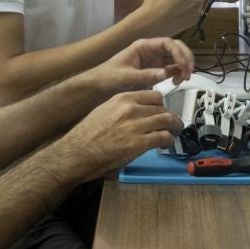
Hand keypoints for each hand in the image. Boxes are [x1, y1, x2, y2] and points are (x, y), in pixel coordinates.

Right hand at [55, 90, 182, 180]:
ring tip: (174, 134)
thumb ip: (122, 109)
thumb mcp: (103, 111)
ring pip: (167, 120)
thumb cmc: (85, 136)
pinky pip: (163, 137)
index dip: (162, 105)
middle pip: (162, 108)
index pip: (154, 95)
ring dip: (174, 128)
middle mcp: (130, 109)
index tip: (163, 110)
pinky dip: (169, 141)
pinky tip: (166, 144)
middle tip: (172, 124)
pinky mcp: (139, 143)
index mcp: (122, 99)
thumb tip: (135, 113)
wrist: (76, 153)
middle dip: (170, 117)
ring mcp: (135, 125)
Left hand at [86, 37, 194, 94]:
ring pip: (176, 57)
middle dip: (185, 58)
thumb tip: (165, 74)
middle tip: (189, 72)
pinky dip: (178, 73)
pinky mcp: (154, 69)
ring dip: (183, 66)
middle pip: (175, 48)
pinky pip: (171, 67)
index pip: (167, 43)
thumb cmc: (108, 76)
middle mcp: (150, 50)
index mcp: (143, 46)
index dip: (179, 52)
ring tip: (184, 78)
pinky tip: (177, 81)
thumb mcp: (125, 76)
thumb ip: (146, 75)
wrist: (98, 84)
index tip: (184, 65)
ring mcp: (153, 59)